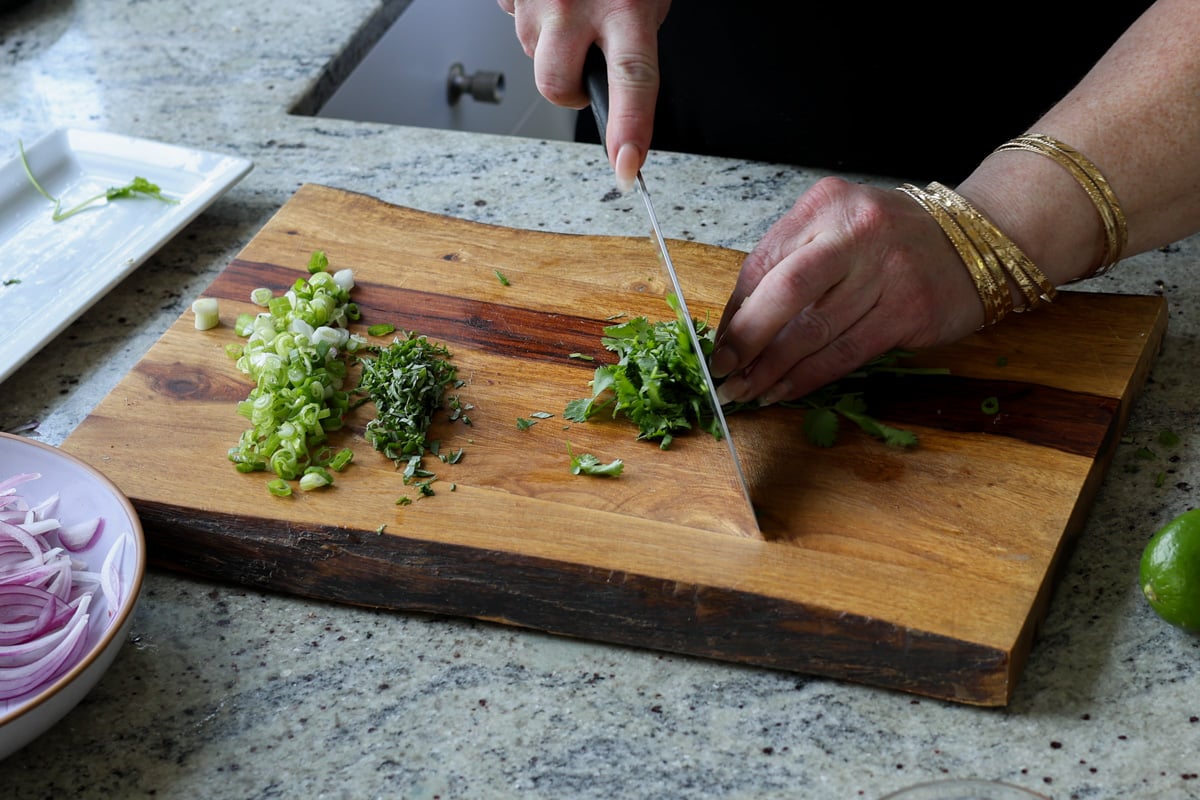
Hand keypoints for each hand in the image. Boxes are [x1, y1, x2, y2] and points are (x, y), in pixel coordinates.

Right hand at [498, 0, 670, 189]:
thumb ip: (632, 34)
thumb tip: (618, 79)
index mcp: (624, 6)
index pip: (631, 81)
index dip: (629, 131)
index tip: (627, 169)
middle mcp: (575, 6)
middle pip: (557, 87)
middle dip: (569, 92)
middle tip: (584, 69)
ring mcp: (537, 1)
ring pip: (534, 58)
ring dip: (553, 48)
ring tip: (572, 11)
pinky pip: (516, 25)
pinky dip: (536, 20)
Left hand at [710, 176, 986, 405]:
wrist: (979, 239)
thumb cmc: (893, 239)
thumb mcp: (840, 227)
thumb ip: (794, 261)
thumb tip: (739, 322)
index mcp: (827, 205)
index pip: (764, 262)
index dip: (736, 309)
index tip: (717, 342)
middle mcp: (856, 233)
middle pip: (785, 293)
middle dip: (746, 339)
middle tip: (723, 371)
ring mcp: (887, 273)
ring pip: (813, 331)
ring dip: (772, 369)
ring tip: (746, 390)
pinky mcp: (909, 311)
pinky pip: (845, 353)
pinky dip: (808, 377)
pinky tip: (785, 390)